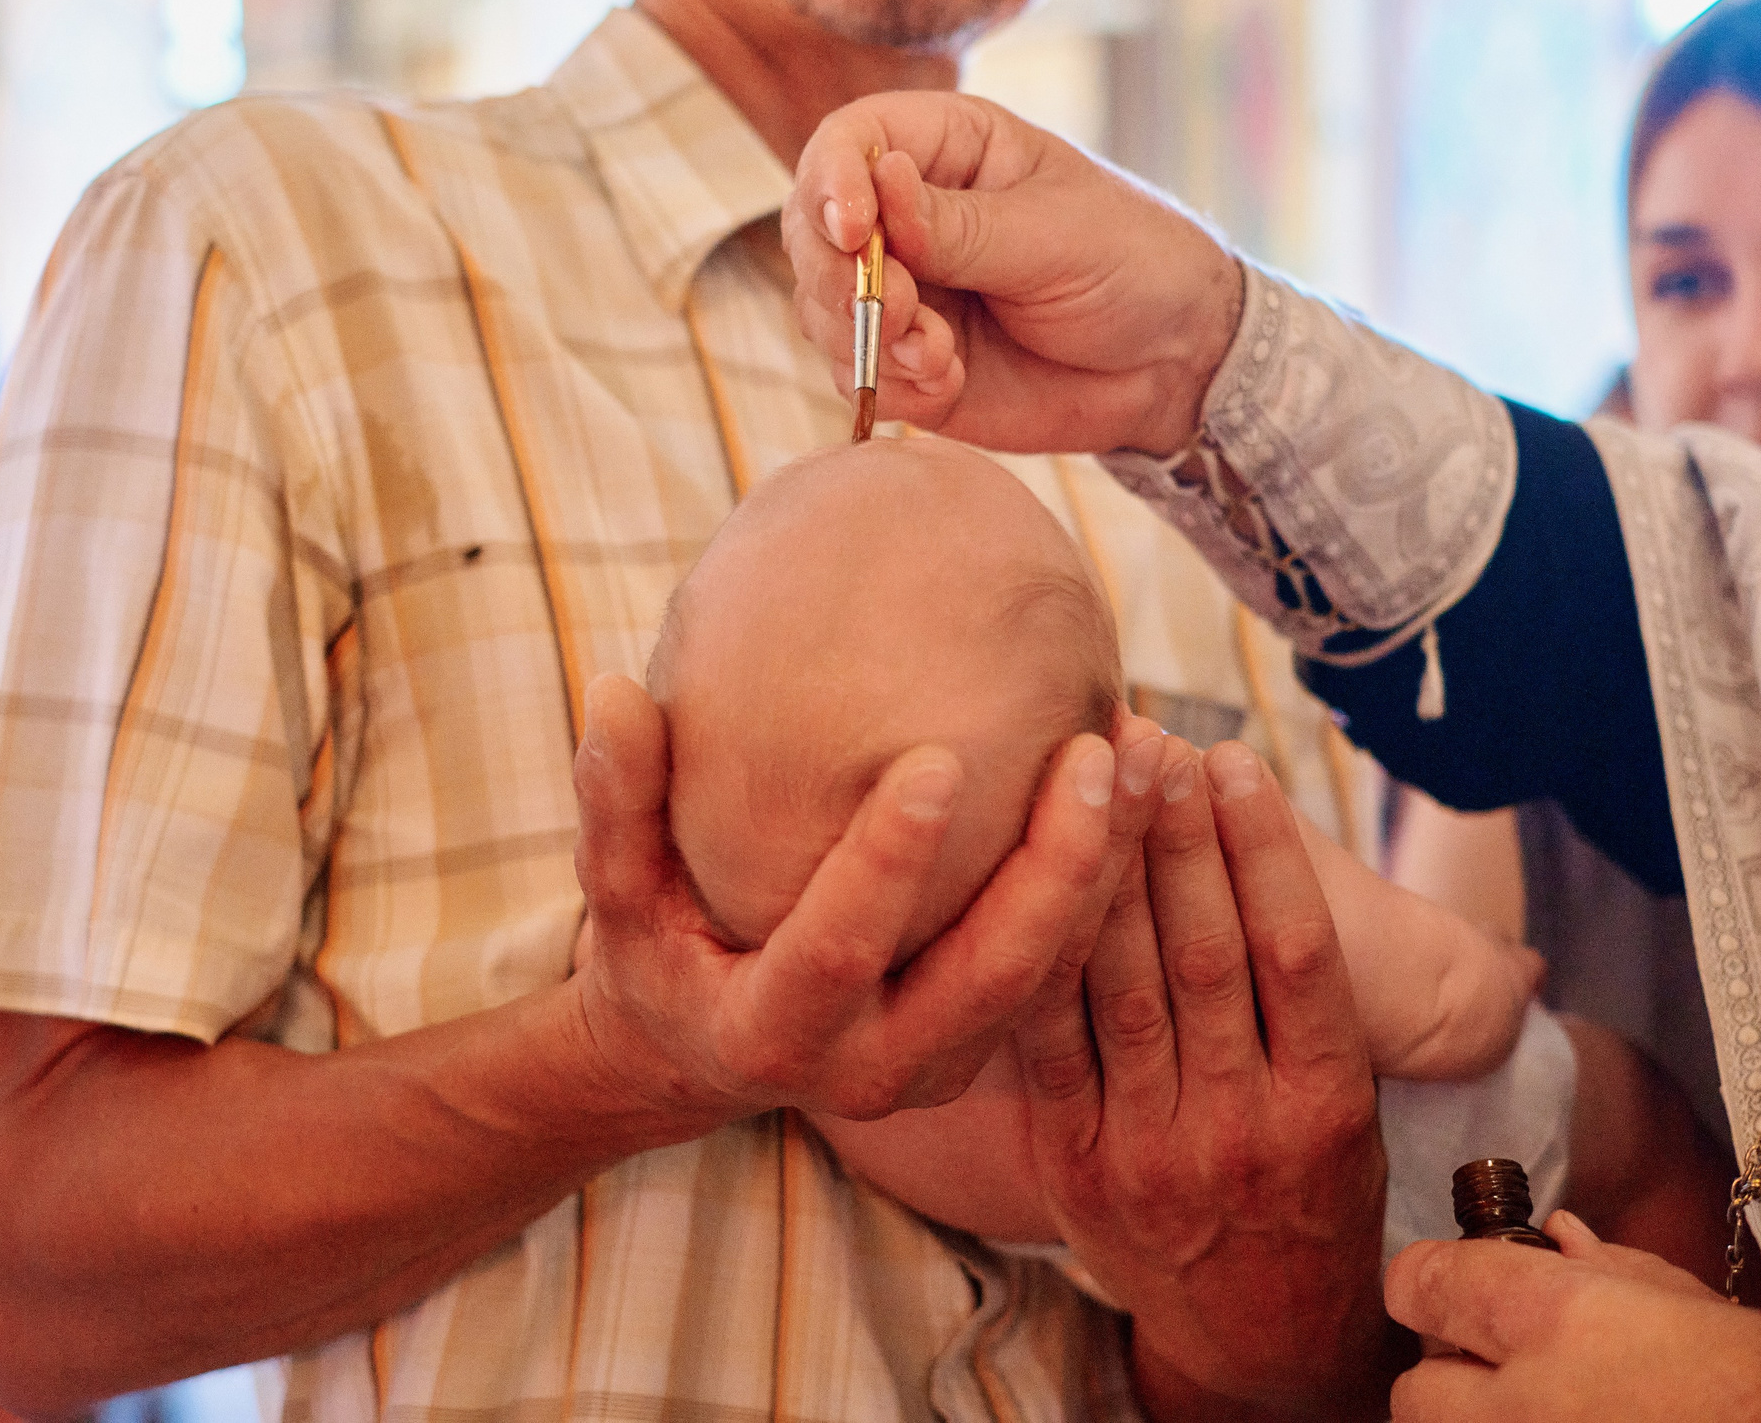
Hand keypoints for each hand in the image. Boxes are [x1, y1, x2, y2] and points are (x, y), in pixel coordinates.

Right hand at [570, 674, 1164, 1129]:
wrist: (701, 1052)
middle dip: (1055, 867)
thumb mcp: (614, 887)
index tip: (938, 762)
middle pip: (989, 975)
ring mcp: (942, 1066)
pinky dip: (1113, 882)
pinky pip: (1068, 972)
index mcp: (769, 1032)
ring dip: (1109, 868)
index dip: (885, 864)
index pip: (839, 949)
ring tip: (1148, 750)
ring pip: (1050, 976)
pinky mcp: (988, 1047)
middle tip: (1098, 754)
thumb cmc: (653, 946)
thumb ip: (614, 797)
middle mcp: (868, 1070)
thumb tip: (611, 690)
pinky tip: (1146, 785)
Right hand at [784, 93, 1247, 456]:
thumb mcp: (1053, 233)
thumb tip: (878, 182)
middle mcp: (906, 217)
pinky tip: (950, 381)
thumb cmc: (1132, 262)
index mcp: (945, 149)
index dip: (831, 182)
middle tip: (906, 310)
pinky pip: (859, 375)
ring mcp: (904, 292)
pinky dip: (890, 383)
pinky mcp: (909, 363)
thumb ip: (959, 224)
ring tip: (939, 355)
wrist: (1177, 362)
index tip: (853, 231)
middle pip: (812, 231)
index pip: (848, 142)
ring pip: (822, 310)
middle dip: (842, 277)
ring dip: (867, 337)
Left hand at [1015, 735, 1399, 1418]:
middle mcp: (1244, 1126)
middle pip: (1204, 954)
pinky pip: (1052, 1045)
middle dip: (1171, 835)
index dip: (1264, 848)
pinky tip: (1033, 875)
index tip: (1235, 759)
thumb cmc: (1312, 1200)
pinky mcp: (1077, 1166)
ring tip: (1090, 778)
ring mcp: (1155, 1149)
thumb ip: (1353, 1017)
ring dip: (1104, 871)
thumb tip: (1521, 958)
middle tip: (1146, 738)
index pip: (1298, 952)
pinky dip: (1042, 954)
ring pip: (1124, 986)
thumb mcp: (1360, 1122)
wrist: (1257, 1344)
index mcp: (1327, 1104)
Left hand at [1385, 1211, 1760, 1422]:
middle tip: (1501, 1370)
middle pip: (1415, 1391)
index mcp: (1550, 1319)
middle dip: (1449, 1378)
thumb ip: (1599, 1264)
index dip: (1432, 1284)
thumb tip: (1552, 1238)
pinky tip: (1575, 1418)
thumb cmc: (1746, 1376)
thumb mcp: (1672, 1295)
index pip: (1417, 1285)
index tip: (1451, 1289)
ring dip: (1483, 1419)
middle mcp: (1523, 1404)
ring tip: (1551, 1402)